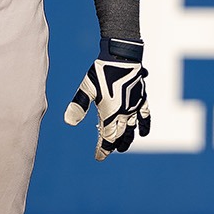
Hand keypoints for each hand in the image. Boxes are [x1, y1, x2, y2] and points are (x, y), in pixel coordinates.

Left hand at [63, 38, 149, 159]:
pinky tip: (143, 133)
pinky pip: (145, 116)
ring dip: (128, 139)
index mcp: (110, 112)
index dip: (103, 149)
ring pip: (132, 129)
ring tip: (123, 146)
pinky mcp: (141, 99)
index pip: (108, 137)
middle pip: (119, 135)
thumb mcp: (86, 88)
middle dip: (113, 145)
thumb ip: (78, 106)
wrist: (121, 56)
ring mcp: (134, 106)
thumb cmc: (101, 72)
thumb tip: (68, 122)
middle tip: (108, 151)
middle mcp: (124, 112)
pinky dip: (144, 126)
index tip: (99, 157)